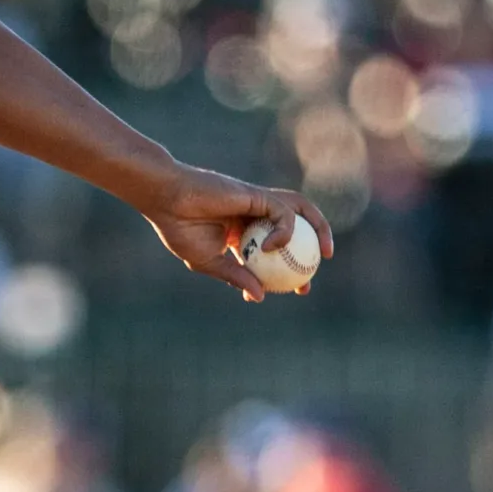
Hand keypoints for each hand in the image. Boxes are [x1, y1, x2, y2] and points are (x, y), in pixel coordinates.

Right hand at [137, 162, 333, 300]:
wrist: (167, 202)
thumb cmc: (181, 230)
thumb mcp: (210, 262)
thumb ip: (236, 276)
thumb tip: (260, 297)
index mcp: (242, 234)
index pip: (274, 253)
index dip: (288, 271)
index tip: (295, 289)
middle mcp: (255, 217)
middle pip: (294, 231)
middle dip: (310, 252)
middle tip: (311, 278)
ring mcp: (259, 204)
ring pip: (299, 212)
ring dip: (318, 229)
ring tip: (325, 253)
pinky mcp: (258, 194)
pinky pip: (283, 211)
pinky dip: (284, 229)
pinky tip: (273, 247)